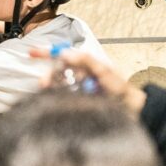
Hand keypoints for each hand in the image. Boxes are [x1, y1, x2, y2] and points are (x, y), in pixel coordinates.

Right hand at [30, 48, 145, 112]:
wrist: (135, 112)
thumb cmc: (123, 91)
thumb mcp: (106, 72)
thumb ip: (87, 61)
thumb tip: (65, 54)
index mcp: (86, 65)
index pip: (63, 55)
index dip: (47, 53)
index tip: (31, 54)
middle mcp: (80, 76)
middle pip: (57, 71)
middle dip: (48, 76)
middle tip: (43, 84)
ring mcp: (78, 90)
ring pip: (57, 86)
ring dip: (51, 88)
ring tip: (49, 94)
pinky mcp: (76, 103)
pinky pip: (61, 98)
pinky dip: (55, 99)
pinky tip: (54, 102)